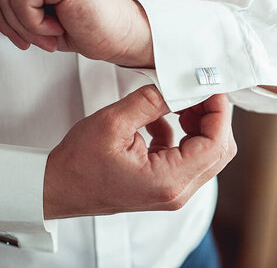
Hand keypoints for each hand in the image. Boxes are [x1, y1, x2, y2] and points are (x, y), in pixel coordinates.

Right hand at [43, 85, 235, 218]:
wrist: (57, 189)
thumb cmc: (78, 164)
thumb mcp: (113, 122)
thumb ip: (151, 101)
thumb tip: (179, 85)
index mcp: (168, 180)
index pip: (216, 145)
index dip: (219, 112)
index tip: (210, 86)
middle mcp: (176, 191)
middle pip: (219, 151)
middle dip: (213, 117)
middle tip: (195, 91)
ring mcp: (172, 191)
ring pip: (206, 153)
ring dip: (198, 123)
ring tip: (177, 101)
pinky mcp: (164, 184)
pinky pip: (187, 156)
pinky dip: (182, 133)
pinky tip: (158, 119)